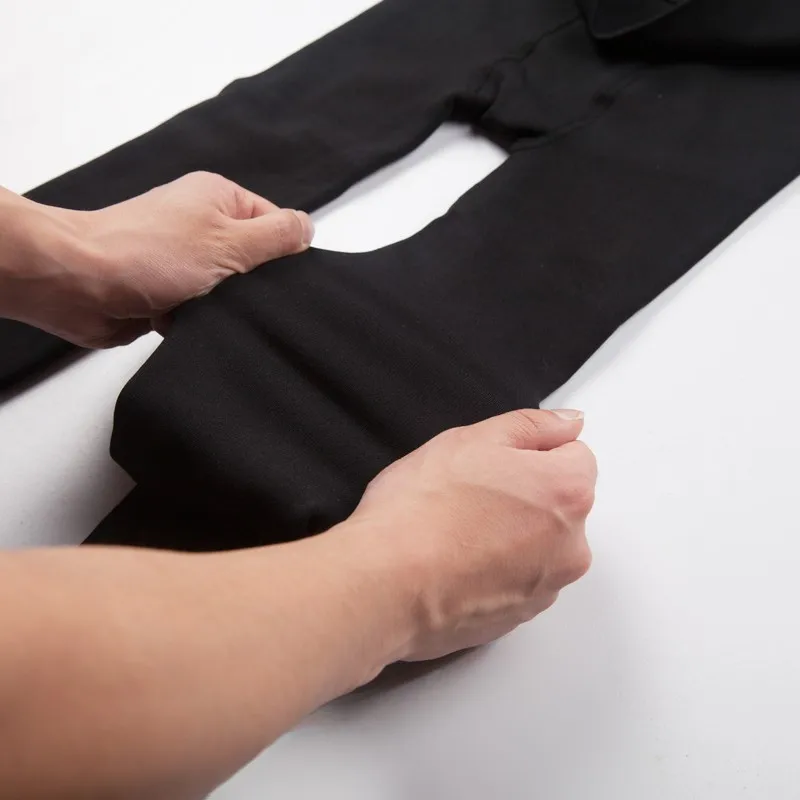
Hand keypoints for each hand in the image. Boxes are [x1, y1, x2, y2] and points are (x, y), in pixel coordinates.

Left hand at [0, 172, 313, 346]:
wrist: (78, 284)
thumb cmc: (147, 254)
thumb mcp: (230, 241)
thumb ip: (277, 236)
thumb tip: (308, 227)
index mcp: (219, 198)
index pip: (275, 224)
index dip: (283, 254)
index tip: (279, 279)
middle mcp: (200, 224)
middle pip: (253, 261)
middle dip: (252, 287)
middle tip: (246, 299)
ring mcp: (181, 258)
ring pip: (227, 291)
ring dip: (223, 308)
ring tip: (212, 311)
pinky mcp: (165, 291)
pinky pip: (200, 311)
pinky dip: (197, 321)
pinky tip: (190, 324)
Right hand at [343, 408, 595, 662]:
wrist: (385, 585)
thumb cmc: (421, 511)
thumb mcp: (473, 438)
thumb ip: (533, 426)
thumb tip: (569, 423)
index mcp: (568, 491)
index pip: (574, 455)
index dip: (530, 452)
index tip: (494, 462)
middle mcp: (571, 545)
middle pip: (559, 503)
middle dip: (526, 494)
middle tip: (469, 494)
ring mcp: (546, 587)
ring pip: (537, 545)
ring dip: (510, 535)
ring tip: (456, 532)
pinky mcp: (518, 618)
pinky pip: (515, 581)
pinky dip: (494, 571)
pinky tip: (454, 562)